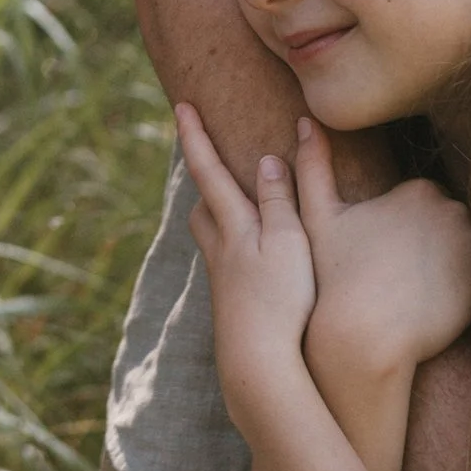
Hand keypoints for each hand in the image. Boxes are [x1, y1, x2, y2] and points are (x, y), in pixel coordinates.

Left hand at [176, 103, 316, 427]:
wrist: (258, 365)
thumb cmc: (282, 301)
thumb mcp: (290, 242)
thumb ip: (279, 200)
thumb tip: (266, 160)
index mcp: (234, 227)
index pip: (208, 171)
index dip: (194, 137)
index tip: (179, 105)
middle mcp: (221, 252)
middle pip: (203, 209)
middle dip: (206, 184)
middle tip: (211, 162)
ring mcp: (224, 284)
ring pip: (212, 240)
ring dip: (219, 220)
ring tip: (239, 211)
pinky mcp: (233, 309)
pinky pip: (229, 269)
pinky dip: (237, 255)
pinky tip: (257, 269)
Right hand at [287, 115, 470, 417]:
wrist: (363, 335)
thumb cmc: (334, 276)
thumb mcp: (317, 217)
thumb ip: (314, 166)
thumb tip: (306, 119)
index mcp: (419, 189)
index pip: (423, 208)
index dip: (403, 235)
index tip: (385, 259)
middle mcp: (454, 209)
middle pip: (449, 228)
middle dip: (432, 248)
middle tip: (401, 281)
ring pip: (468, 253)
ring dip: (454, 268)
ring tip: (421, 296)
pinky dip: (470, 292)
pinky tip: (441, 309)